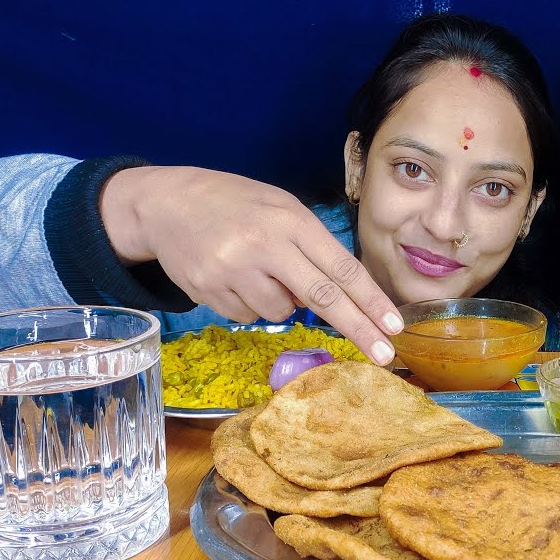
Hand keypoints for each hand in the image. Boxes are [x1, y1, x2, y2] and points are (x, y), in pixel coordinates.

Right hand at [101, 166, 402, 364]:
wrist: (165, 203)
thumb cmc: (236, 205)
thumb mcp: (280, 209)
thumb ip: (310, 248)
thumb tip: (336, 298)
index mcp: (290, 220)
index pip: (341, 267)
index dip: (371, 300)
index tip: (395, 326)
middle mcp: (264, 245)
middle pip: (323, 298)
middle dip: (359, 329)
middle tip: (386, 356)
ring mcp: (233, 270)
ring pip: (281, 312)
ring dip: (281, 302)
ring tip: (258, 269)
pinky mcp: (208, 291)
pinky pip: (248, 316)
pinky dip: (250, 304)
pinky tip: (233, 276)